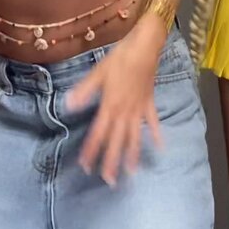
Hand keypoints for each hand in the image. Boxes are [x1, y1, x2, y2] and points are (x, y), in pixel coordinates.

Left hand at [65, 17, 163, 185]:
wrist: (144, 47)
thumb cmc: (119, 58)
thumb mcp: (98, 73)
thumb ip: (84, 90)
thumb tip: (68, 105)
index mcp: (110, 105)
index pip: (98, 132)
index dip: (91, 150)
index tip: (85, 166)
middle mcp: (125, 112)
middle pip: (117, 140)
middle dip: (112, 161)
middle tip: (108, 181)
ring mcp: (139, 109)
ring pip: (134, 136)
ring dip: (132, 155)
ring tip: (131, 173)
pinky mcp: (149, 103)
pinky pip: (153, 122)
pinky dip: (156, 135)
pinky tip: (160, 148)